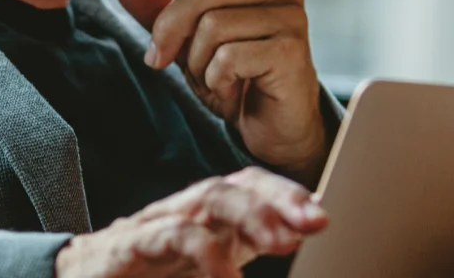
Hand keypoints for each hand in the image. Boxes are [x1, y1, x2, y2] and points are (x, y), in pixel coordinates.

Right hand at [55, 167, 328, 277]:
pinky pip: (170, 235)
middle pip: (237, 185)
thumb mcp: (205, 270)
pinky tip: (228, 276)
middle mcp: (187, 212)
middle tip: (316, 222)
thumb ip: (239, 256)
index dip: (288, 195)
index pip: (252, 188)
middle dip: (280, 199)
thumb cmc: (146, 276)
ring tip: (282, 242)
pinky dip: (205, 252)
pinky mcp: (130, 245)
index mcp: (209, 219)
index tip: (323, 217)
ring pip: (209, 198)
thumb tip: (291, 245)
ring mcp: (159, 224)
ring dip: (251, 215)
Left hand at [115, 0, 328, 184]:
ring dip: (198, 63)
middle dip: (170, 31)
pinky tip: (233, 89)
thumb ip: (162, 13)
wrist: (274, 130)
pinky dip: (217, 80)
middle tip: (158, 61)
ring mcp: (290, 16)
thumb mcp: (190, 44)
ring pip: (212, 26)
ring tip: (214, 79)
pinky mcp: (291, 47)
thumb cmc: (237, 82)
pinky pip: (228, 56)